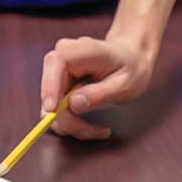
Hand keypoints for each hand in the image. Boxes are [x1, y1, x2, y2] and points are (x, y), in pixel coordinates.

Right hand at [37, 31, 158, 142]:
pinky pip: (57, 109)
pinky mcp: (58, 86)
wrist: (131, 60)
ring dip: (71, 124)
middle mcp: (64, 57)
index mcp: (82, 49)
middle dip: (67, 117)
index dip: (49, 86)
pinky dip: (71, 122)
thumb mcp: (124, 84)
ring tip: (97, 130)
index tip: (52, 110)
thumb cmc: (131, 68)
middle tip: (93, 131)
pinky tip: (91, 125)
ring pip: (50, 105)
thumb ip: (99, 94)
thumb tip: (72, 103)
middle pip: (50, 90)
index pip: (56, 62)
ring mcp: (58, 72)